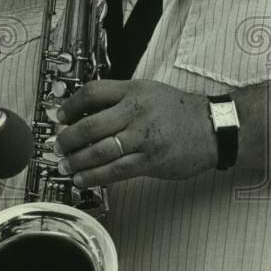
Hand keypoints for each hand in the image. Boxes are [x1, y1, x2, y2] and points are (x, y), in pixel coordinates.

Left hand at [54, 79, 217, 185]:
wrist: (214, 128)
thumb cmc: (182, 112)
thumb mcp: (151, 92)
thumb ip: (123, 100)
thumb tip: (88, 113)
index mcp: (135, 91)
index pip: (93, 92)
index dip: (71, 106)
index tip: (60, 117)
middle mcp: (137, 111)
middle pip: (90, 124)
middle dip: (67, 139)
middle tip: (57, 146)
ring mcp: (143, 137)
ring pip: (99, 151)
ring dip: (76, 161)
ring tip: (65, 166)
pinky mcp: (150, 160)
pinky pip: (115, 170)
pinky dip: (94, 176)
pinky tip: (83, 179)